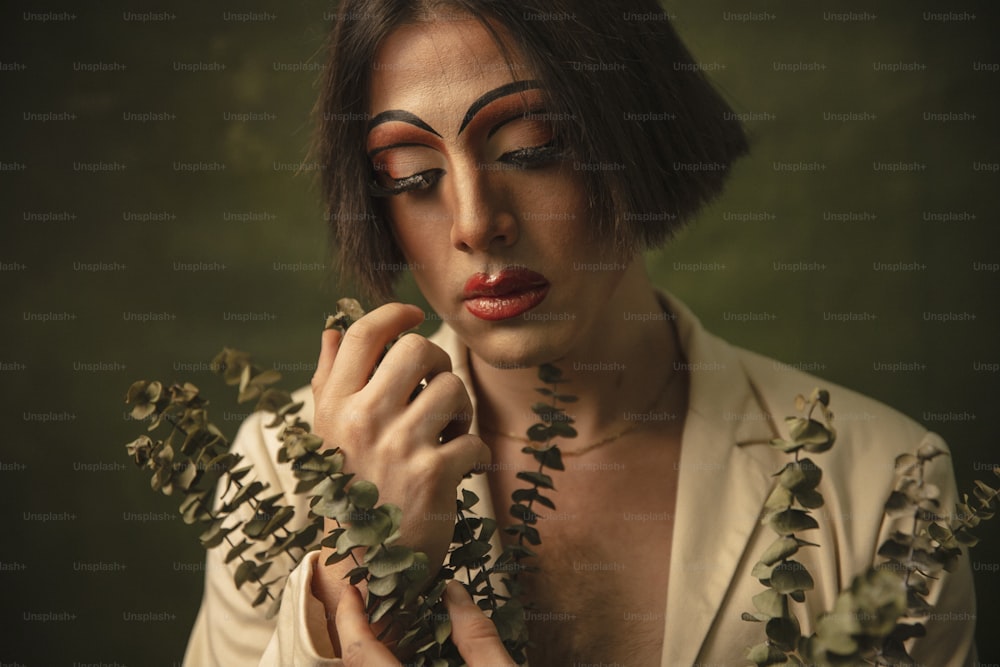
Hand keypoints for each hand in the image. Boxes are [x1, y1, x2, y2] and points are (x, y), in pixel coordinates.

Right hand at [309, 303, 491, 647]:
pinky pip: (474, 439)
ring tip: (449, 433)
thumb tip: (333, 330)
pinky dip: (475, 452)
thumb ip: (329, 381)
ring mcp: (398, 447)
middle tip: (435, 390)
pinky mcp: (433, 475)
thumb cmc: (352, 492)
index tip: (412, 315)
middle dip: (437, 364)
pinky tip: (461, 467)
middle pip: (417, 350)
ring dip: (461, 410)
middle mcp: (361, 421)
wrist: (369, 568)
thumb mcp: (328, 437)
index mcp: (333, 407)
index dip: (394, 314)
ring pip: (452, 389)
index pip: (363, 334)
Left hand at [337, 580, 517, 666]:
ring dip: (371, 655)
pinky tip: (407, 654)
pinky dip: (388, 666)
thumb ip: (476, 636)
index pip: (360, 654)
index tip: (351, 590)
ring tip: (384, 625)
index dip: (350, 619)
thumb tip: (453, 591)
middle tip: (364, 603)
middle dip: (356, 636)